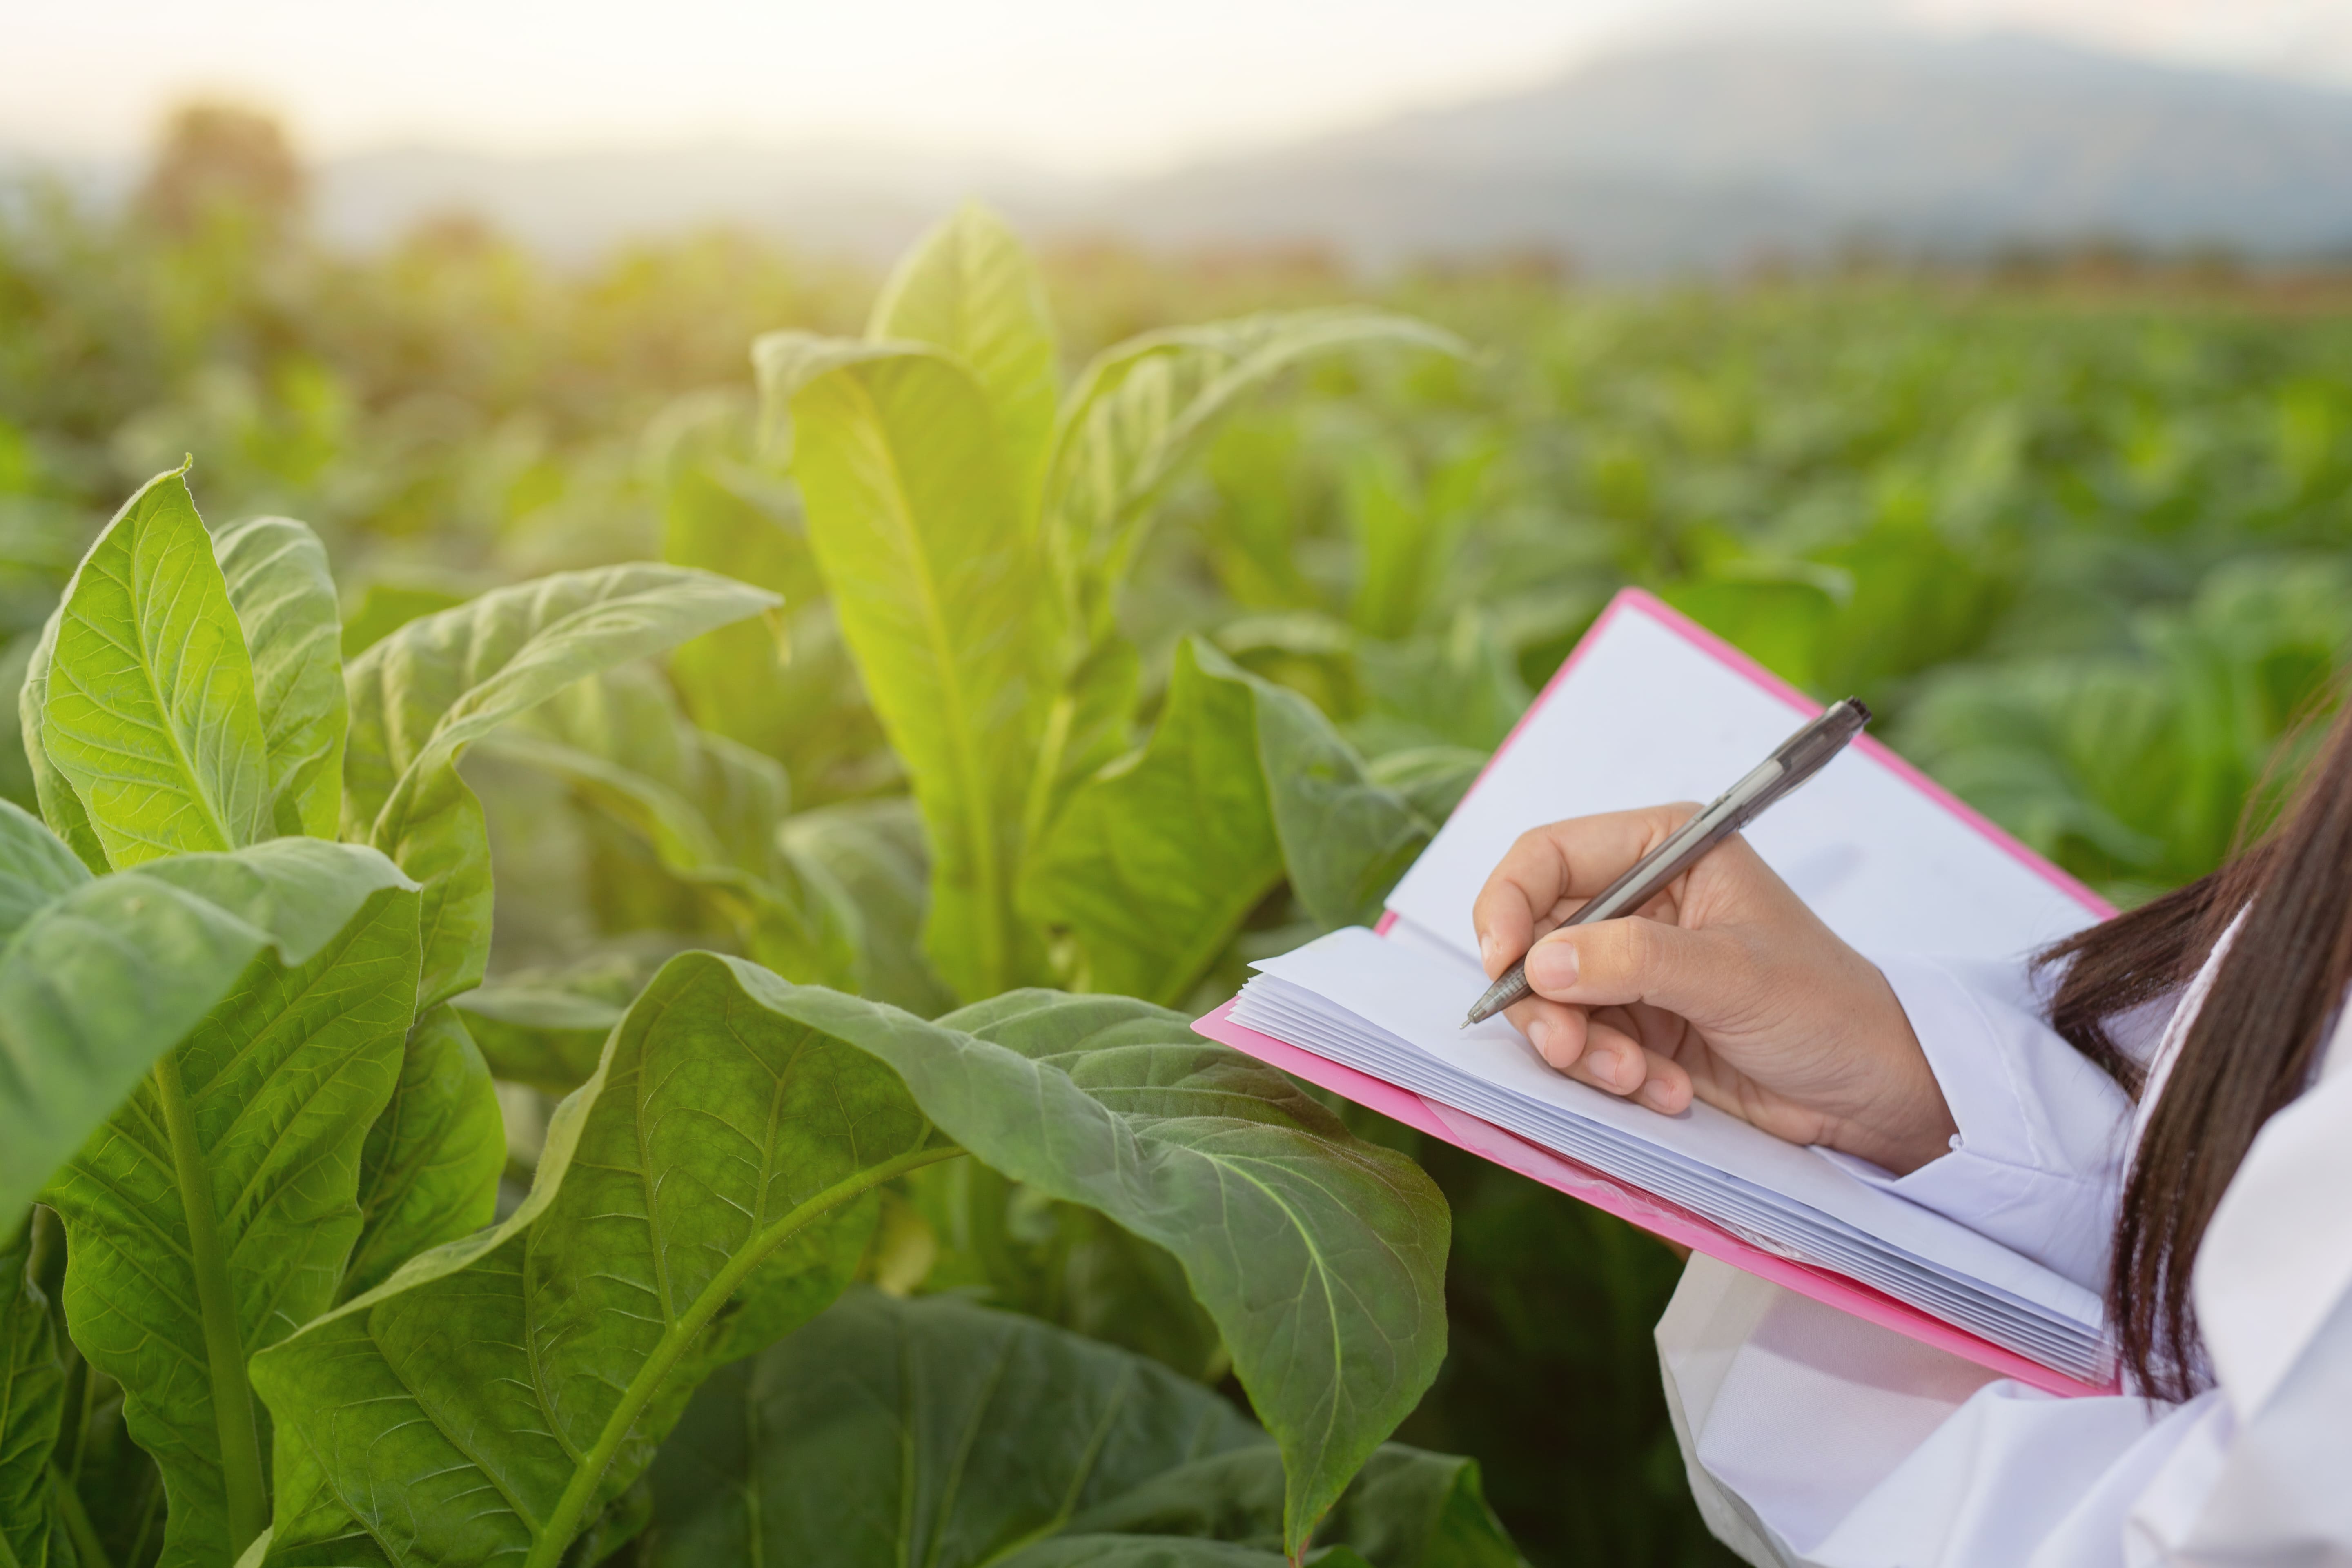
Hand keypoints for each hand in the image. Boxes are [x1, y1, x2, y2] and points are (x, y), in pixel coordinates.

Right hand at [1471, 804, 1958, 1174]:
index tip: (1503, 967)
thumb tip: (1538, 964)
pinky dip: (1609, 1075)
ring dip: (1580, 1048)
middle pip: (1532, 935)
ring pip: (1547, 999)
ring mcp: (1630, 966)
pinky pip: (1578, 1045)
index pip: (1547, 856)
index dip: (1507, 905)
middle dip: (1545, 1000)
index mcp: (1662, 849)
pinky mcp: (1633, 1024)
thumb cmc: (1825, 1008)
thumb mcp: (1731, 975)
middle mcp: (1637, 900)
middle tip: (1570, 1049)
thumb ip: (1633, 961)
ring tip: (1636, 1079)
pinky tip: (1665, 1091)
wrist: (1871, 1093)